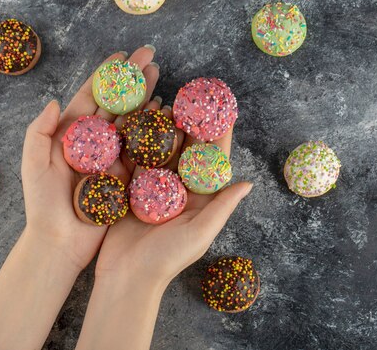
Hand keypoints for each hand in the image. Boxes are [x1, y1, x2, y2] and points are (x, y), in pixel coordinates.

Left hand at [20, 46, 158, 270]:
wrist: (60, 242)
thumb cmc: (42, 204)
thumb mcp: (32, 166)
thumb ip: (38, 133)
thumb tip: (54, 102)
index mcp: (70, 133)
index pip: (90, 96)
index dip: (106, 75)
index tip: (122, 55)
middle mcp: (93, 140)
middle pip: (115, 102)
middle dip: (132, 79)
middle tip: (150, 57)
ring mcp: (110, 156)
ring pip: (131, 119)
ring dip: (145, 96)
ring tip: (159, 76)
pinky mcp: (125, 174)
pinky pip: (141, 147)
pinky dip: (152, 128)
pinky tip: (164, 111)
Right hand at [94, 98, 252, 287]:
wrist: (127, 277)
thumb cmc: (167, 260)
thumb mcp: (199, 233)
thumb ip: (221, 207)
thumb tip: (249, 182)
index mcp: (199, 200)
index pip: (212, 163)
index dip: (219, 137)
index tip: (224, 111)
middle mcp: (177, 191)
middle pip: (186, 152)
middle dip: (189, 126)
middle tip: (192, 98)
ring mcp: (152, 189)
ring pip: (160, 151)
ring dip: (163, 129)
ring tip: (165, 104)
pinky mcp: (129, 190)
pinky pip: (135, 161)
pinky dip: (137, 141)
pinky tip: (137, 122)